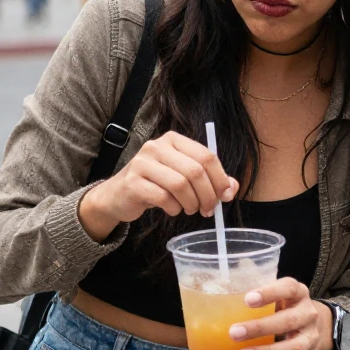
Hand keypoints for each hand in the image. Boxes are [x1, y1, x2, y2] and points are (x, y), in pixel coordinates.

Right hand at [80, 131, 237, 240]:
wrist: (117, 195)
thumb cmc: (155, 184)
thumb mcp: (182, 177)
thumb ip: (208, 179)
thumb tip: (232, 188)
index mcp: (173, 140)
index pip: (206, 156)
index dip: (220, 178)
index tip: (226, 196)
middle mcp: (156, 146)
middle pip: (195, 171)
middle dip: (208, 195)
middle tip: (209, 210)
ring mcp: (142, 163)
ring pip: (180, 185)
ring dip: (191, 203)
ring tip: (190, 210)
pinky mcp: (133, 182)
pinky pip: (163, 198)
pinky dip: (174, 208)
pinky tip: (172, 210)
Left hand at [230, 278, 329, 349]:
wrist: (317, 324)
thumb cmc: (286, 306)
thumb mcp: (277, 295)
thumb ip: (257, 295)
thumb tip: (219, 301)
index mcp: (298, 293)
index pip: (288, 288)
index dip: (269, 293)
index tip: (247, 300)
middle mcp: (308, 314)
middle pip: (289, 321)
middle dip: (260, 328)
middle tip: (234, 333)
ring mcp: (311, 337)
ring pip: (294, 347)